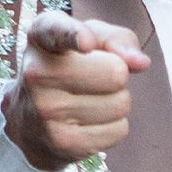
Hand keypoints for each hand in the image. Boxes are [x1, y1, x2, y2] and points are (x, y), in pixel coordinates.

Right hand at [2, 12, 150, 171]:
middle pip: (116, 72)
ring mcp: (45, 110)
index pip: (56, 30)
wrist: (30, 122)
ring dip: (115, 102)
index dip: (75, 35)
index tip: (87, 41)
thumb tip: (140, 62)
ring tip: (87, 101)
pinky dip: (113, 127)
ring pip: (121, 103)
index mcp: (41, 37)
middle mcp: (35, 72)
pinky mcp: (62, 141)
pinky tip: (86, 122)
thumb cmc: (71, 68)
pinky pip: (119, 130)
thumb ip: (117, 38)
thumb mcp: (90, 40)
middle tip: (93, 80)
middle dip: (117, 76)